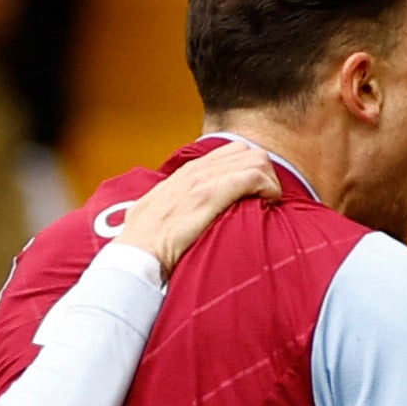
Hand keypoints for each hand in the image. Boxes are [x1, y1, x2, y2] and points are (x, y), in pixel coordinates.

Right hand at [114, 141, 281, 277]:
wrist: (136, 253)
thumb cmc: (146, 242)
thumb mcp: (155, 212)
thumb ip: (171, 204)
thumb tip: (176, 212)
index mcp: (187, 173)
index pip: (231, 152)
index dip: (250, 170)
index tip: (255, 194)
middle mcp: (196, 170)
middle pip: (248, 152)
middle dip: (265, 174)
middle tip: (266, 200)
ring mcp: (203, 180)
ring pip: (255, 160)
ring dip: (270, 181)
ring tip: (268, 204)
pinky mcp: (210, 195)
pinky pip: (252, 177)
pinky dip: (268, 188)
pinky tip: (268, 204)